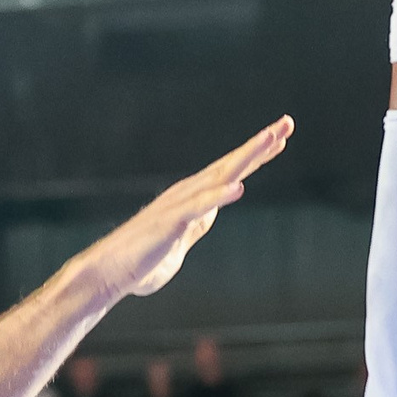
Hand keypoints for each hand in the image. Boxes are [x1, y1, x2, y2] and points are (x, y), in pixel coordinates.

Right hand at [62, 118, 293, 299]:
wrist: (110, 272)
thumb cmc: (143, 260)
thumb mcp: (181, 240)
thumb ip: (197, 224)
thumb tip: (211, 213)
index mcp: (194, 199)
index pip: (231, 171)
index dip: (257, 155)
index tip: (279, 138)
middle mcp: (188, 193)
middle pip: (232, 164)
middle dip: (260, 144)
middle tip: (286, 123)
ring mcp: (180, 206)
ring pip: (220, 176)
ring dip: (246, 157)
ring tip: (270, 139)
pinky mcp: (171, 222)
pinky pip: (198, 208)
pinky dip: (219, 196)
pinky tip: (238, 188)